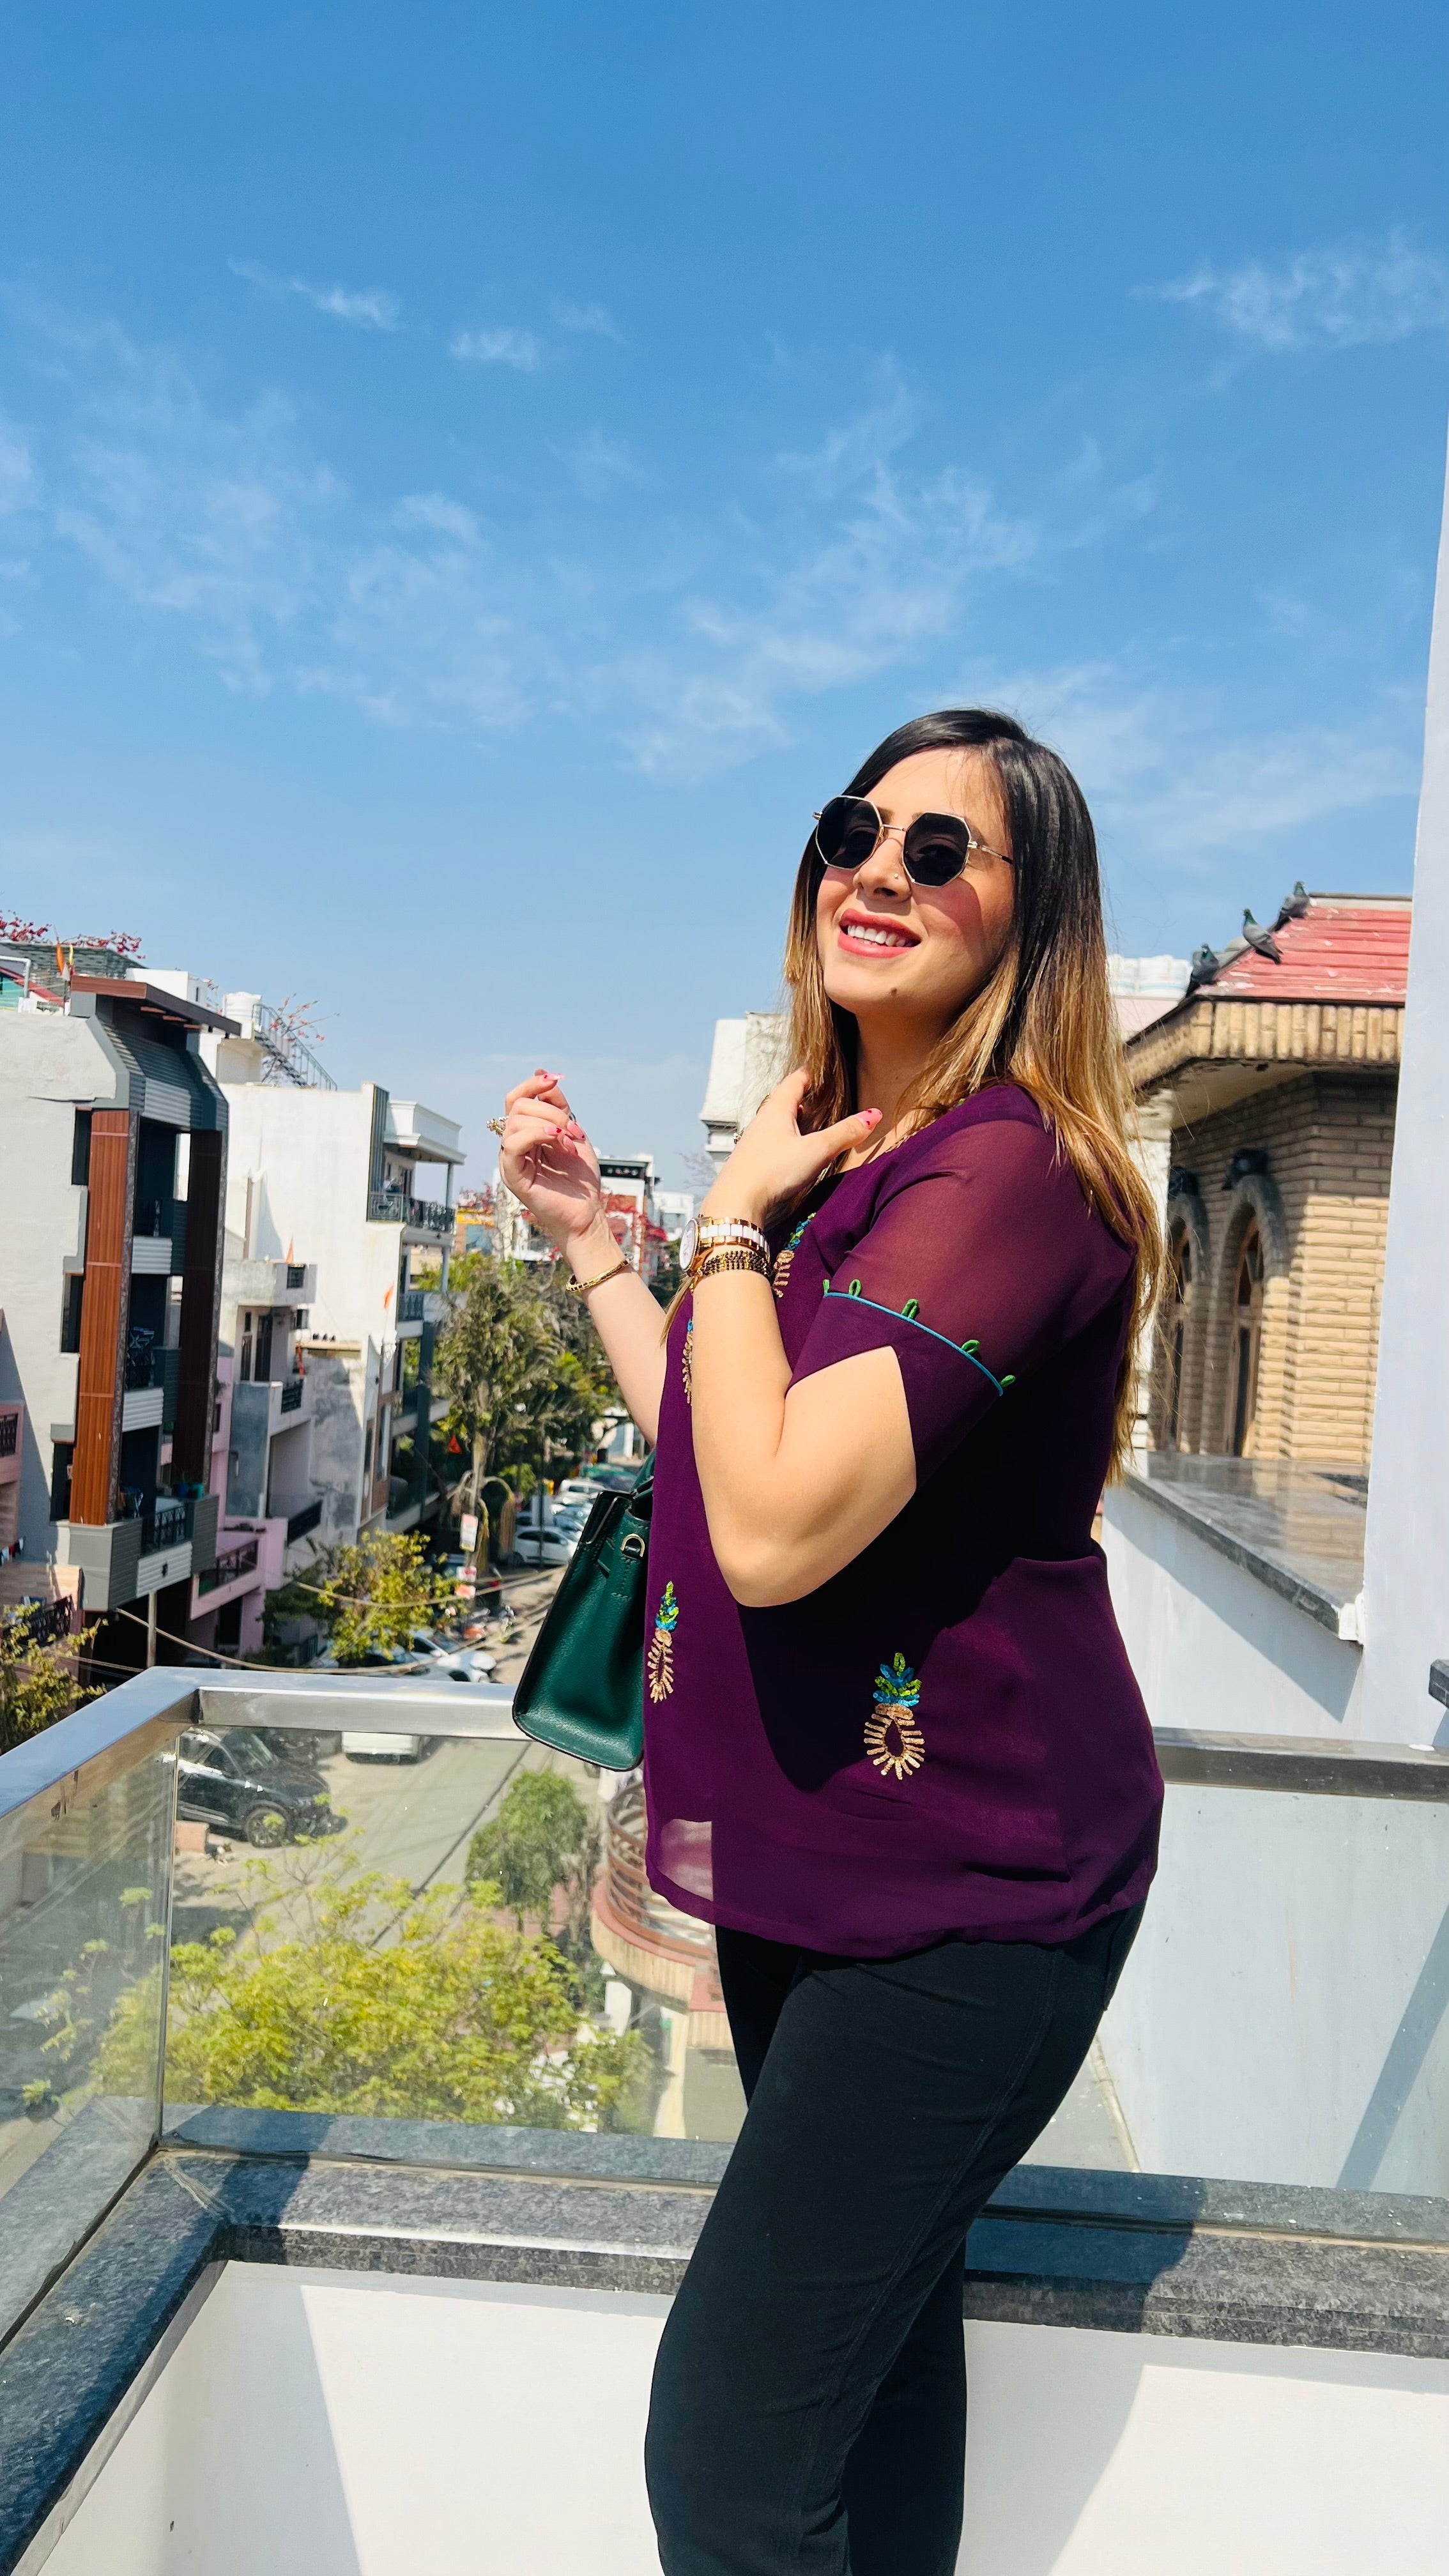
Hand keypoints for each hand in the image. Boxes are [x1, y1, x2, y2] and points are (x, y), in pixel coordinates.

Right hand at [498, 1071, 605, 1253]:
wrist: (587, 1212)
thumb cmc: (580, 1179)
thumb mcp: (573, 1132)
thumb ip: (558, 1106)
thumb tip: (542, 1073)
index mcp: (526, 1134)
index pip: (517, 1099)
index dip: (533, 1084)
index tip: (556, 1080)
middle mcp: (514, 1145)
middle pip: (518, 1106)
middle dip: (550, 1110)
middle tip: (572, 1129)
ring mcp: (511, 1160)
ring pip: (515, 1122)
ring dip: (548, 1123)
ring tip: (568, 1140)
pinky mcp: (513, 1175)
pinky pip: (511, 1144)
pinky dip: (535, 1135)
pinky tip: (556, 1140)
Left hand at [701, 1070, 881, 1227]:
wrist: (736, 1201)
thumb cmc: (775, 1170)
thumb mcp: (817, 1151)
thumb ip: (844, 1133)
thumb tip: (874, 1115)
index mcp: (777, 1109)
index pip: (794, 1082)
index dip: (808, 1075)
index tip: (818, 1072)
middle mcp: (762, 1120)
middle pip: (782, 1100)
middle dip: (799, 1097)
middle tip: (815, 1097)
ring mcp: (752, 1140)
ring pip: (774, 1122)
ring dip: (790, 1120)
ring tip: (805, 1123)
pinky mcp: (749, 1160)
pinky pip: (768, 1141)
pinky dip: (781, 1139)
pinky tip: (788, 1152)